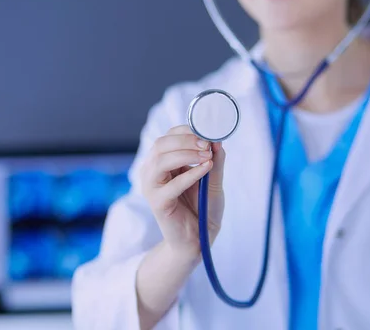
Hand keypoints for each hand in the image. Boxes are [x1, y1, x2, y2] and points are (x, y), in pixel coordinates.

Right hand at [140, 125, 225, 258]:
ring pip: (161, 160)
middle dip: (186, 140)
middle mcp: (152, 171)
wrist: (198, 240)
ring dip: (187, 154)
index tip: (207, 133)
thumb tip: (217, 140)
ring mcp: (152, 187)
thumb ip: (215, 161)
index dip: (186, 130)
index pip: (168, 136)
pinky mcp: (157, 203)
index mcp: (162, 162)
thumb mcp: (213, 180)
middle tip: (207, 144)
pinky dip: (190, 174)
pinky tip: (206, 169)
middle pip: (161, 144)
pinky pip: (172, 184)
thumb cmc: (203, 208)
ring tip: (207, 157)